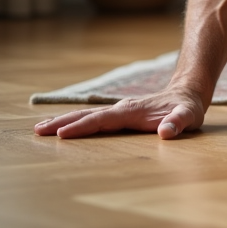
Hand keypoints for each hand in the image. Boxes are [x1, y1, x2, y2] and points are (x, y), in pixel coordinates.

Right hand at [34, 87, 205, 139]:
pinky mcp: (119, 114)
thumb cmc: (187, 109)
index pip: (102, 120)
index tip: (62, 134)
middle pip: (87, 115)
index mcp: (132, 111)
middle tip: (38, 130)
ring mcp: (119, 110)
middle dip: (62, 122)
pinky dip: (76, 122)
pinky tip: (63, 127)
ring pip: (87, 115)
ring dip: (64, 121)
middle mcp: (121, 109)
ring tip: (40, 128)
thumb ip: (178, 123)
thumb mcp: (188, 117)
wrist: (188, 93)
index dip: (83, 127)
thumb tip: (165, 132)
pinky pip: (94, 119)